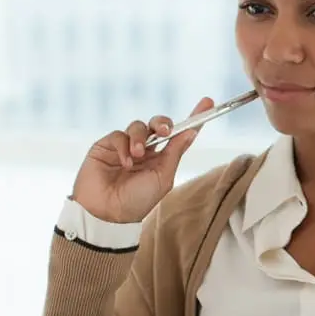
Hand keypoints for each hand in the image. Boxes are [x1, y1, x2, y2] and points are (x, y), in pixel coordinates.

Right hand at [71, 97, 213, 223]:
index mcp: (162, 159)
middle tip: (164, 130)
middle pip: (158, 124)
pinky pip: (119, 135)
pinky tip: (125, 162)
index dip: (194, 119)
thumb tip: (191, 131)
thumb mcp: (162, 178)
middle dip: (162, 122)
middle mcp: (146, 151)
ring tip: (137, 155)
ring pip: (138, 126)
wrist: (107, 213)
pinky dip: (124, 146)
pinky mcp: (106, 146)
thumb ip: (175, 153)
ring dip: (140, 138)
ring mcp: (126, 147)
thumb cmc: (137, 201)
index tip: (208, 103)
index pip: (179, 135)